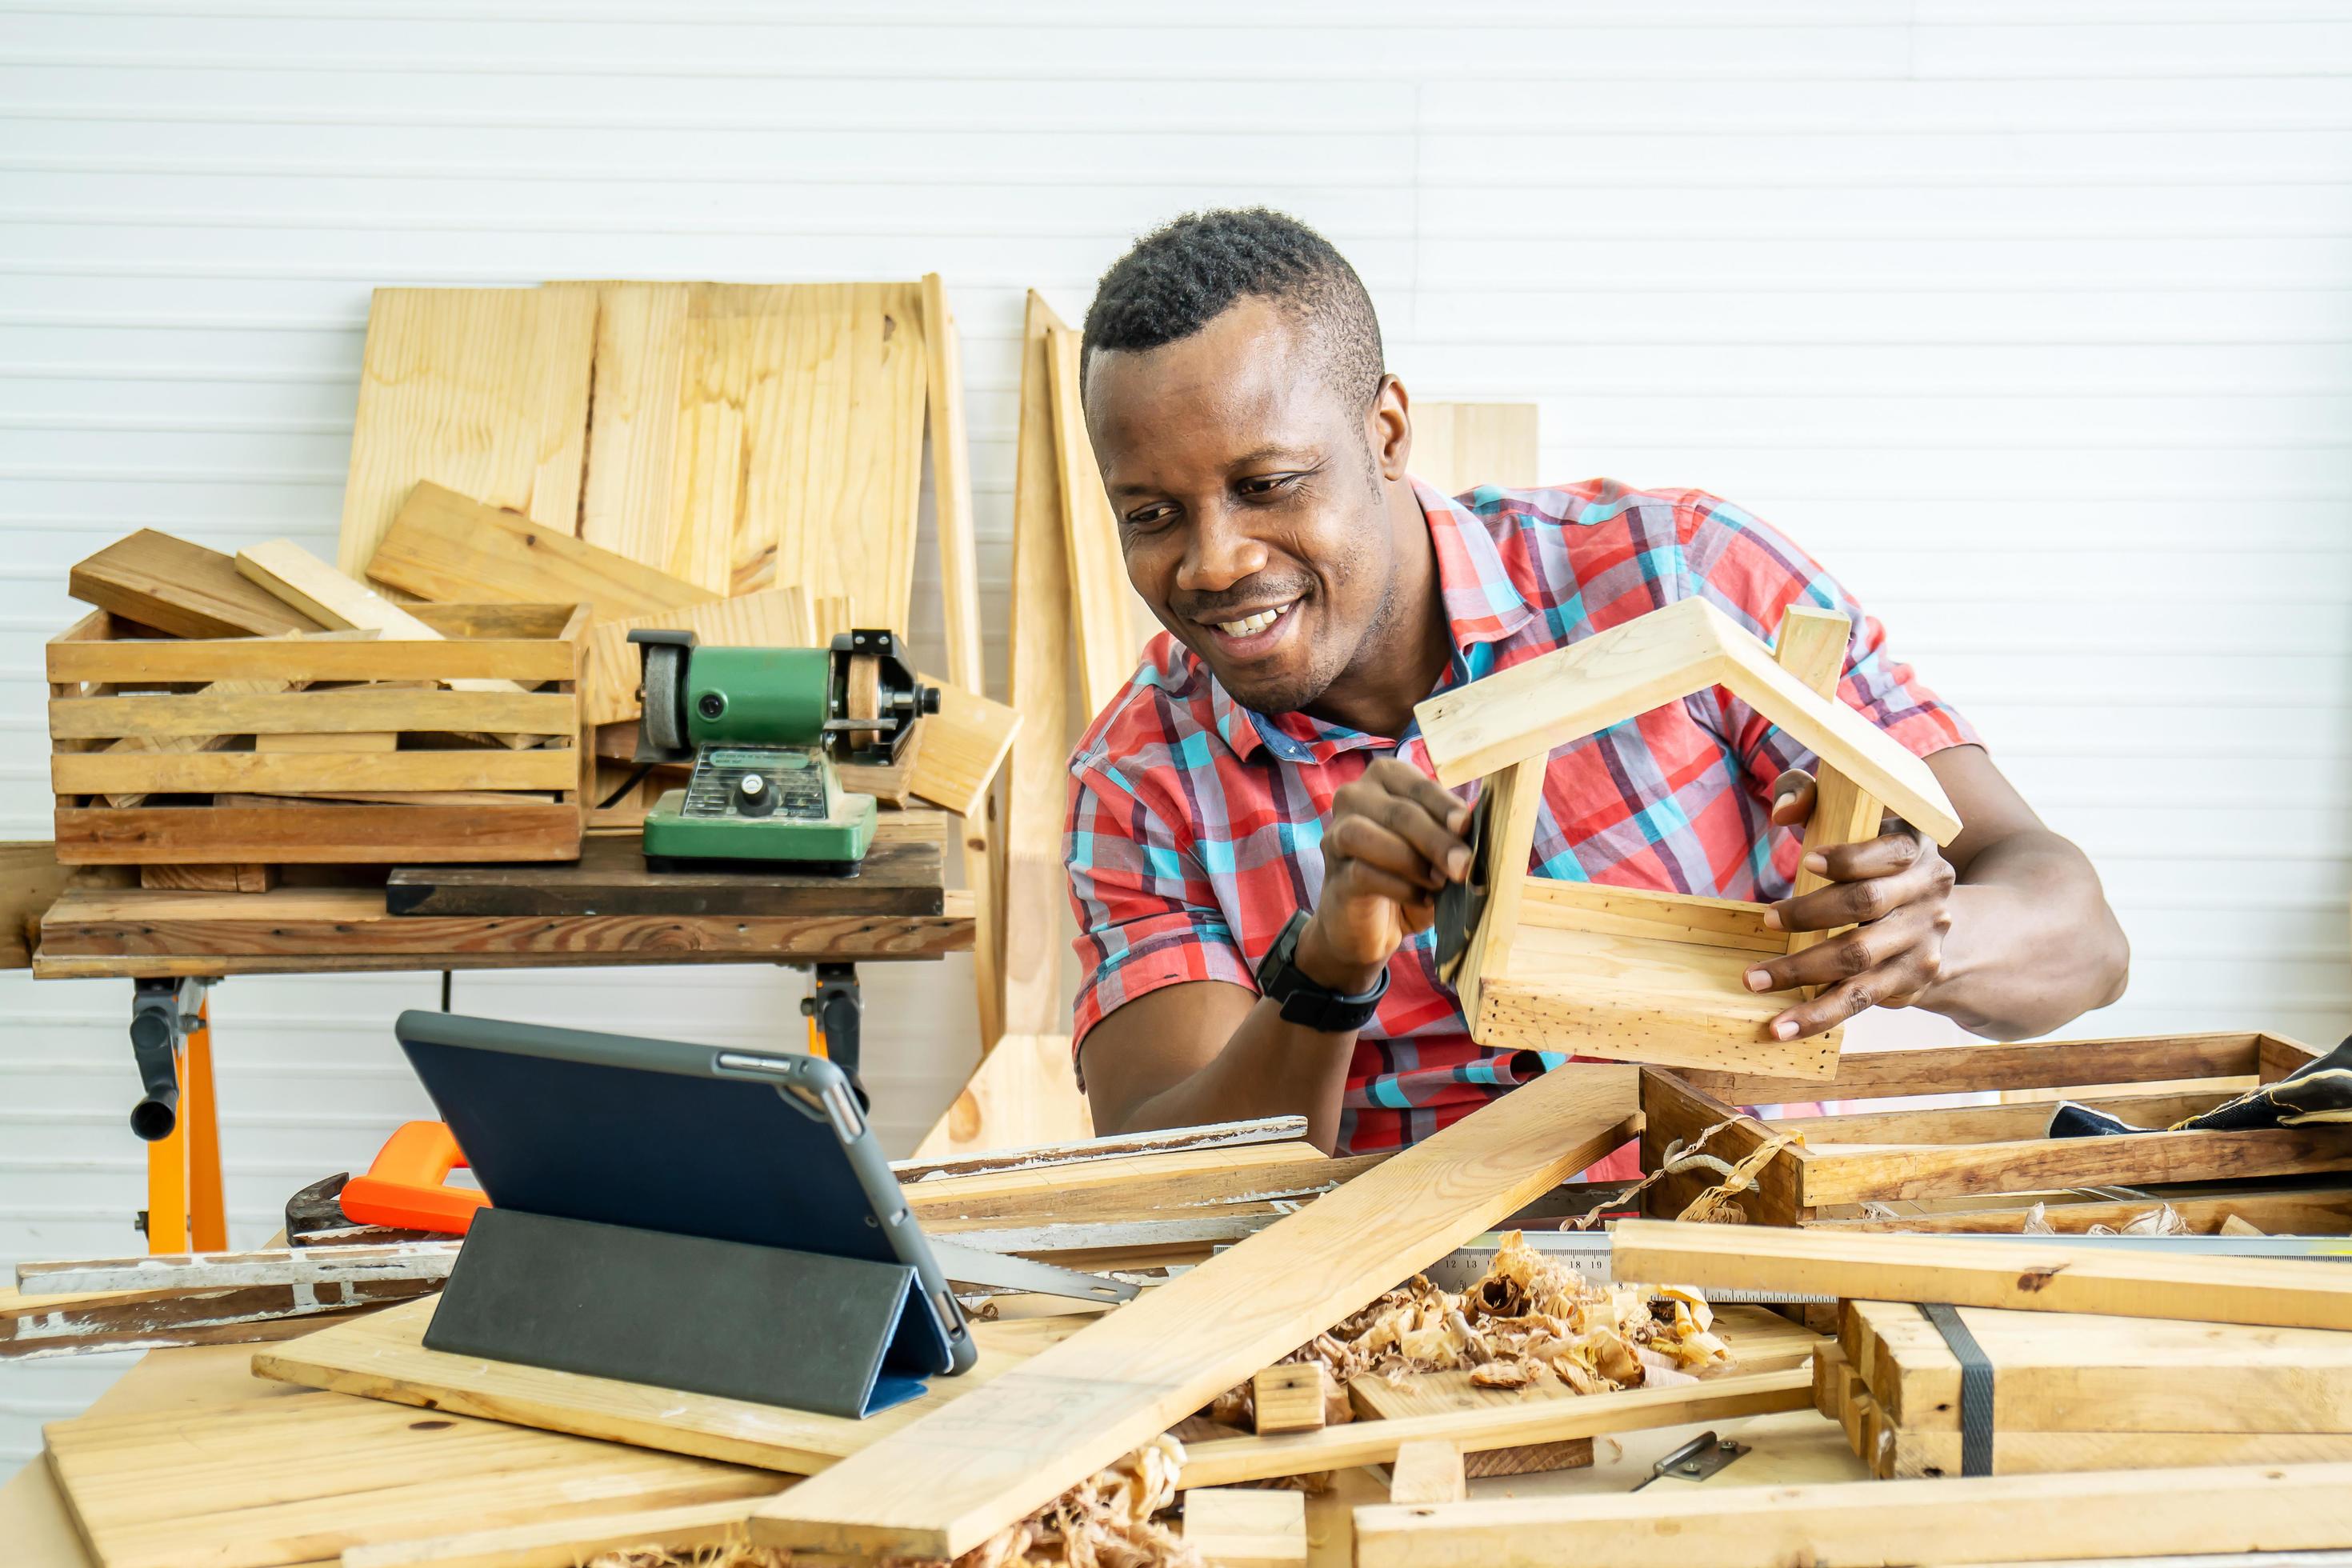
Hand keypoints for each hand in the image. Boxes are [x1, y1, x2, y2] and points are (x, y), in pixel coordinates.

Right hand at [1302, 758, 1472, 994]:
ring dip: (1410, 860)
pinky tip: (1421, 899)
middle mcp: (1354, 798)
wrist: (1372, 927)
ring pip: (1366, 835)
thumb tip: (1477, 827)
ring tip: (1439, 882)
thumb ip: (1453, 834)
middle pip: (1397, 812)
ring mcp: (1335, 836)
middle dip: (1436, 840)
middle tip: (1463, 866)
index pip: (1418, 785)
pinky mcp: (1333, 875)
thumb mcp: (1437, 851)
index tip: (1466, 826)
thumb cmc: (1410, 876)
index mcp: (1385, 780)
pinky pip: (1362, 873)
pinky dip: (1398, 887)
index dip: (1444, 805)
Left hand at [1742, 768, 1957, 1039]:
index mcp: (1915, 849)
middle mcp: (1927, 896)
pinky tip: (1782, 1026)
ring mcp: (1922, 943)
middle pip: (1866, 907)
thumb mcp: (1853, 816)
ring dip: (1803, 974)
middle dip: (1811, 915)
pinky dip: (1818, 1015)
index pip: (1889, 853)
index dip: (1852, 857)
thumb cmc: (1871, 856)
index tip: (1809, 860)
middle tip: (1765, 919)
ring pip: (1860, 964)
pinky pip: (1860, 1002)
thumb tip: (1784, 813)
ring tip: (1754, 982)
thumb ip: (1812, 796)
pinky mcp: (1910, 982)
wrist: (1937, 913)